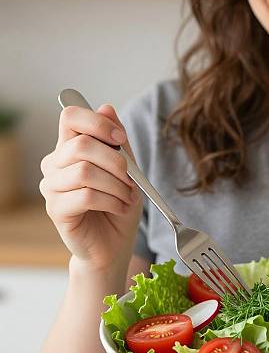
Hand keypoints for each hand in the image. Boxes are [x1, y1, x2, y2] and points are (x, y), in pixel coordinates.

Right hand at [40, 104, 141, 270]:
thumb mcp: (127, 171)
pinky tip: (120, 208)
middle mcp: (55, 164)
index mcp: (70, 148)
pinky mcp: (56, 209)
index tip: (121, 141)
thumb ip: (118, 143)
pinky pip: (86, 196)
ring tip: (128, 198)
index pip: (70, 116)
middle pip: (81, 145)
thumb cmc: (119, 206)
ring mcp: (52, 187)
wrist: (114, 244)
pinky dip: (112, 201)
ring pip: (85, 171)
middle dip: (116, 162)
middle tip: (132, 180)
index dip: (98, 123)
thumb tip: (107, 107)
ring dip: (117, 186)